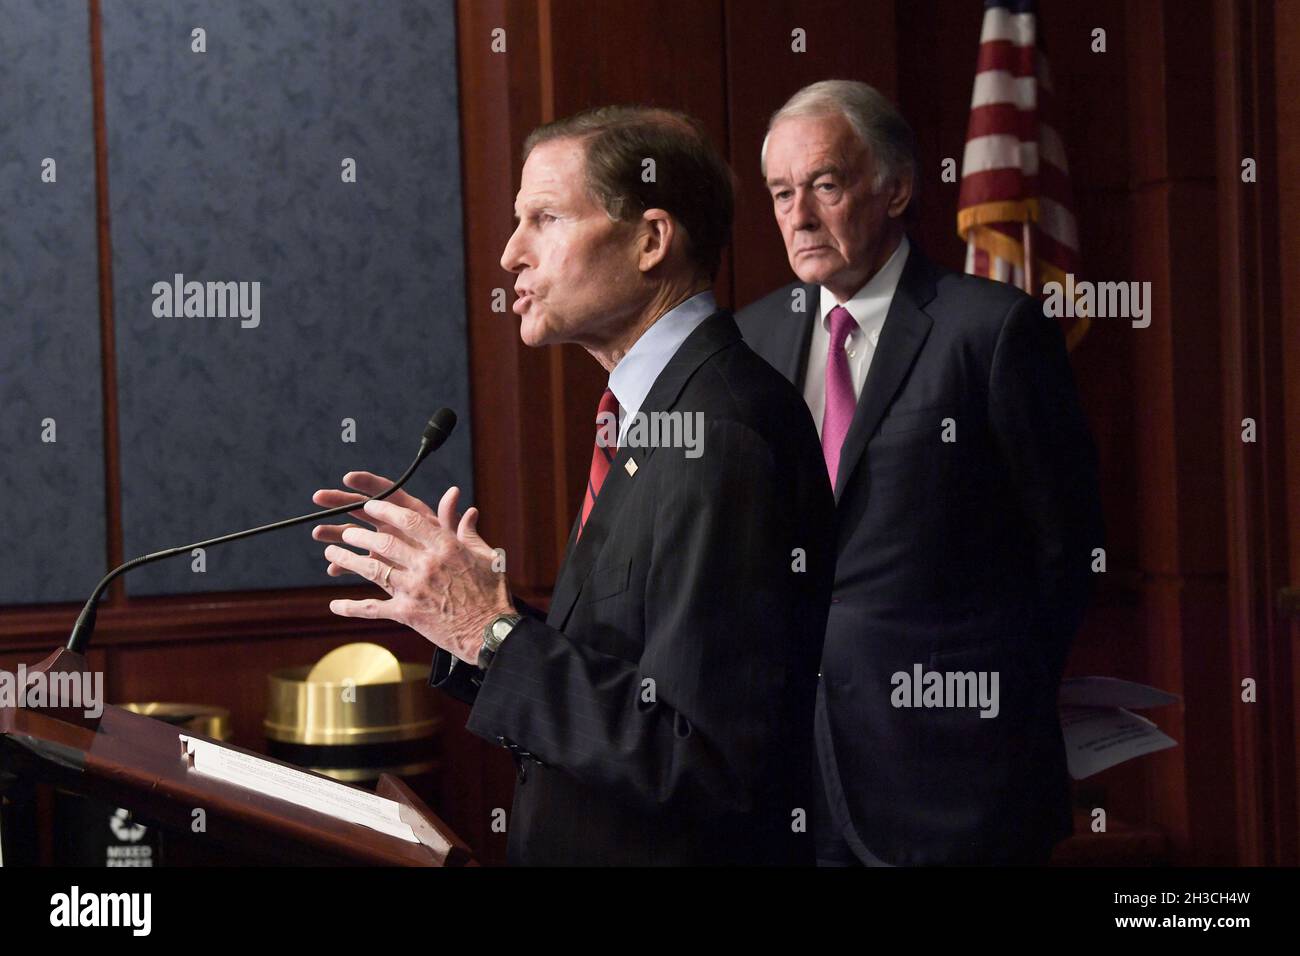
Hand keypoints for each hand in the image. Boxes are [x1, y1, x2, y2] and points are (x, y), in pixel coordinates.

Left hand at [313, 480, 514, 663]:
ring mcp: (414, 589)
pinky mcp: (407, 613)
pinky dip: (352, 607)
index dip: (384, 510)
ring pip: (372, 569)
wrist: (490, 632)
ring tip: (331, 552)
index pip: (408, 520)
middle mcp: (427, 564)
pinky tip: (335, 604)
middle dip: (358, 534)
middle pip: (383, 542)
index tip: (370, 506)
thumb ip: (468, 531)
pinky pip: (373, 608)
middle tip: (345, 531)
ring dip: (347, 560)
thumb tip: (464, 506)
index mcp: (446, 546)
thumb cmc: (492, 593)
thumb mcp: (486, 557)